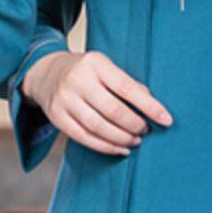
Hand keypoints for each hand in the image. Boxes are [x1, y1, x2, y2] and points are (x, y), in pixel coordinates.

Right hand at [21, 51, 172, 155]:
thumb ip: (127, 83)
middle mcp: (77, 80)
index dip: (149, 106)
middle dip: (134, 125)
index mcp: (95, 63)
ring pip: (98, 127)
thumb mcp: (105, 67)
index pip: (127, 88)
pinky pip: (84, 137)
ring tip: (135, 141)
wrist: (45, 74)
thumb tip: (152, 104)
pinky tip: (120, 148)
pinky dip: (105, 146)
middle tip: (145, 130)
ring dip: (122, 138)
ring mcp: (65, 100)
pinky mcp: (57, 117)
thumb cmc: (85, 71)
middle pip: (113, 110)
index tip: (166, 120)